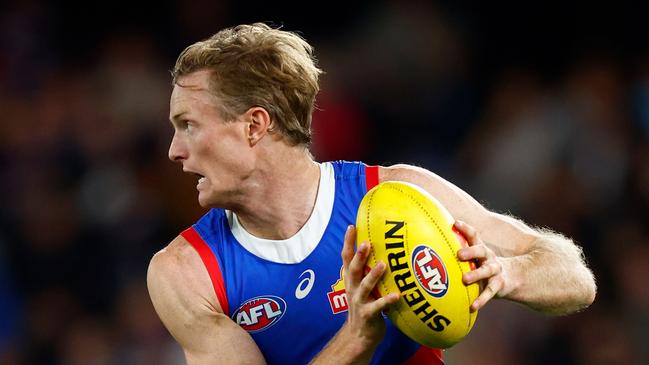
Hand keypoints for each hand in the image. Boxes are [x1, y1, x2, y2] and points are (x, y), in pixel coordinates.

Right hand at [340, 225, 399, 349]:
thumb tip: (384, 251)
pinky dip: (387, 300)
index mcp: (351, 280)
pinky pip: (379, 307)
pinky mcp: (368, 315)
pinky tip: (398, 295)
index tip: (352, 226)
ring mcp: (360, 302)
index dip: (348, 242)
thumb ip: (369, 272)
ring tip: (383, 264)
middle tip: (367, 242)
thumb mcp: (363, 287)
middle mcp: (353, 288)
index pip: (346, 258)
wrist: (359, 337)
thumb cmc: (366, 307)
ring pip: (365, 286)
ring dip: (373, 275)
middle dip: (359, 255)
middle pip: (353, 269)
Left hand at [455, 220, 508, 311]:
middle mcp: (489, 257)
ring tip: (465, 279)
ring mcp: (495, 271)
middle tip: (459, 254)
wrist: (512, 277)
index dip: (465, 229)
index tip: (455, 223)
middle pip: (481, 251)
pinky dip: (481, 300)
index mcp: (481, 248)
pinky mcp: (498, 285)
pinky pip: (489, 293)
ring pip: (486, 271)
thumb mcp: (474, 257)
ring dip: (476, 274)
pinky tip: (473, 306)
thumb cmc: (482, 265)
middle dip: (470, 251)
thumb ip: (459, 252)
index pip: (474, 235)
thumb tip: (429, 250)